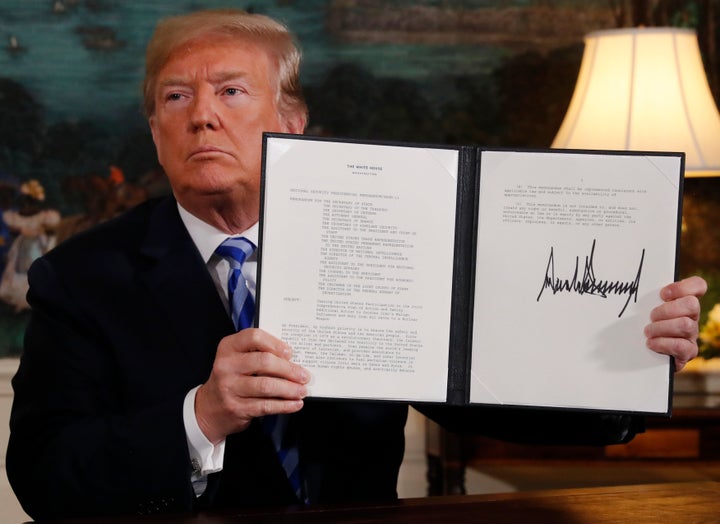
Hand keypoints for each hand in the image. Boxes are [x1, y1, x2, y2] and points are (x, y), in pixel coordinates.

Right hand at [195, 328, 309, 443]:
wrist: (209, 408)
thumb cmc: (232, 379)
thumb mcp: (238, 359)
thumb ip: (259, 354)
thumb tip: (293, 359)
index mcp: (228, 347)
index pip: (254, 337)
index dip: (275, 344)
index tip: (290, 353)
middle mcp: (226, 365)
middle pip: (264, 362)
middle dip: (289, 370)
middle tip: (304, 376)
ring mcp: (229, 387)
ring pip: (266, 386)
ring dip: (290, 389)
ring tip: (302, 391)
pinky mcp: (236, 407)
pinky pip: (265, 405)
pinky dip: (284, 405)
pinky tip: (295, 404)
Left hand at [645, 275, 706, 370]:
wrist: (643, 355)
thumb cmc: (642, 325)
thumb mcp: (643, 309)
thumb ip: (645, 298)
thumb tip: (631, 288)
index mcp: (682, 301)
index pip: (697, 286)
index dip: (683, 287)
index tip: (663, 294)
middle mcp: (691, 316)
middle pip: (692, 304)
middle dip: (667, 310)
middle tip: (651, 317)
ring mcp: (691, 335)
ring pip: (686, 325)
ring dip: (661, 328)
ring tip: (647, 332)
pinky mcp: (688, 352)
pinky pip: (682, 346)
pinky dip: (663, 344)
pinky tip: (651, 343)